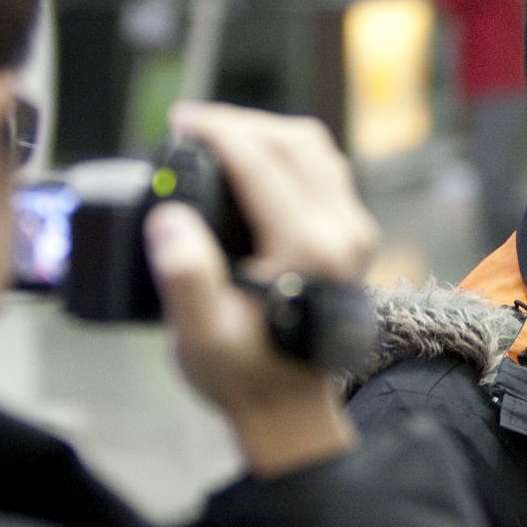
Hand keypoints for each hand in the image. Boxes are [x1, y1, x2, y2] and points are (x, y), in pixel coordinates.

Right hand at [143, 103, 379, 476]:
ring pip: (316, 150)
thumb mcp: (200, 336)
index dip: (217, 130)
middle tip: (190, 126)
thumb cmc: (242, 372)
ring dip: (266, 132)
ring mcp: (356, 231)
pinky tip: (250, 161)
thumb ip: (185, 277)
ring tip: (215, 138)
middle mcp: (343, 232)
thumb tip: (170, 220)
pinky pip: (326, 170)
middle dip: (240, 123)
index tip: (178, 121)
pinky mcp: (355, 234)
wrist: (291, 405)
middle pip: (295, 142)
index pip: (263, 161)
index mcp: (308, 249)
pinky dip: (287, 152)